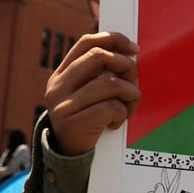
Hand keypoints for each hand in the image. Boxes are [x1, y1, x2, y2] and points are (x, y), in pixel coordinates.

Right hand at [45, 32, 139, 155]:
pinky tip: (116, 121)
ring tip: (128, 106)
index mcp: (62, 73)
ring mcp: (63, 104)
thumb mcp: (87, 92)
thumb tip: (131, 52)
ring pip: (111, 83)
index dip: (114, 39)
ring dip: (130, 94)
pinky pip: (112, 107)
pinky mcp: (74, 123)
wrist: (68, 152)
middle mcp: (58, 86)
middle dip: (126, 66)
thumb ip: (100, 73)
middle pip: (100, 56)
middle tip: (133, 83)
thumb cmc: (88, 116)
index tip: (135, 49)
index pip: (87, 42)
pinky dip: (123, 113)